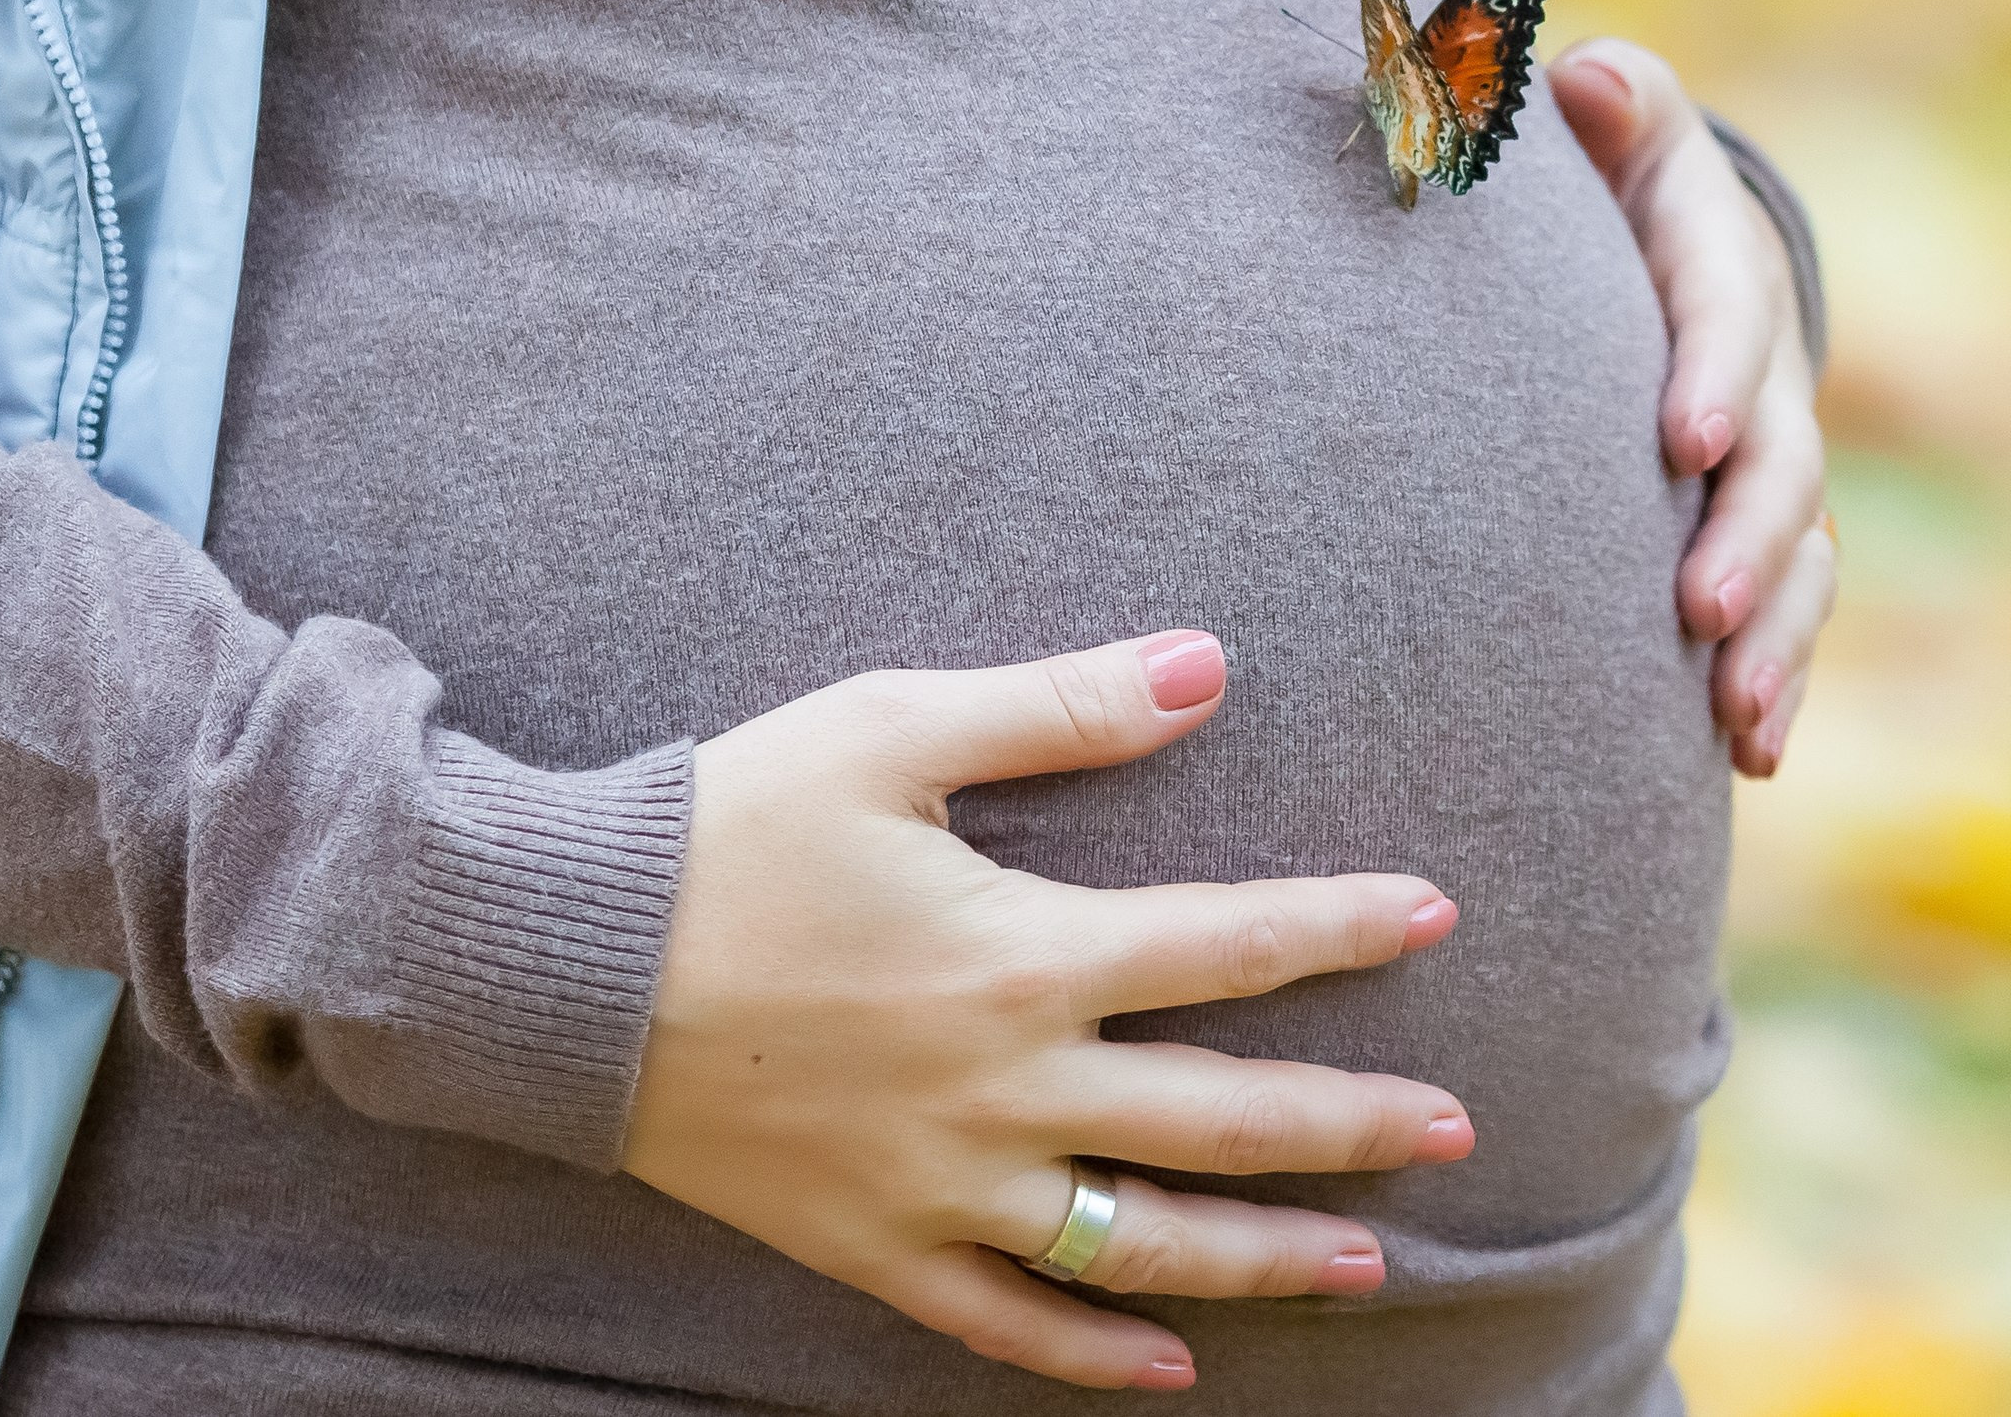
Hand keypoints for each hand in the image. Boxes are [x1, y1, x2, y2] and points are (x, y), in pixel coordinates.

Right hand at [624, 632, 1468, 1391]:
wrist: (555, 962)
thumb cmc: (726, 828)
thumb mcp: (891, 730)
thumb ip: (1058, 705)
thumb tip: (1207, 665)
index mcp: (1022, 954)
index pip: (1228, 946)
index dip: (1344, 928)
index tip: (1434, 915)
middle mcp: (1005, 1087)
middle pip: (1221, 1120)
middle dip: (1352, 1124)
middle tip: (1455, 1131)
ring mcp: (941, 1183)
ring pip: (1140, 1245)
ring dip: (1266, 1258)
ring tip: (1369, 1265)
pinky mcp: (868, 1244)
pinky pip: (1002, 1321)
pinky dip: (1090, 1351)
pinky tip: (1167, 1371)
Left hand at [1551, 38, 1836, 776]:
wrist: (1634, 248)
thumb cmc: (1585, 183)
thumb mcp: (1590, 124)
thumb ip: (1592, 103)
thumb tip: (1586, 78)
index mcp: (1714, 261)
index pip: (1724, 309)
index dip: (1712, 370)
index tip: (1680, 439)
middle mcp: (1761, 368)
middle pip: (1780, 455)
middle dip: (1746, 536)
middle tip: (1696, 609)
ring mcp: (1766, 458)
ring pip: (1799, 555)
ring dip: (1773, 638)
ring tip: (1735, 719)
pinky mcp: (1750, 531)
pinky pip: (1781, 609)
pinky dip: (1772, 680)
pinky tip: (1747, 757)